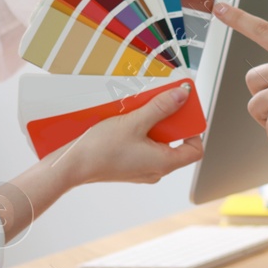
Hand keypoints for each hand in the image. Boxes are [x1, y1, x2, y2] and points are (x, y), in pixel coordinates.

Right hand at [44, 82, 204, 186]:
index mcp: (164, 163)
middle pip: (175, 142)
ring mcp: (142, 169)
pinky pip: (143, 146)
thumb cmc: (100, 150)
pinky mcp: (129, 165)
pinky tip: (125, 121)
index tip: (184, 112)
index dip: (193, 129)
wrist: (72, 165)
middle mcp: (156, 170)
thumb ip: (160, 108)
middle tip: (157, 104)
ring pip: (157, 143)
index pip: (195, 149)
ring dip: (152, 124)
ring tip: (137, 111)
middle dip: (168, 121)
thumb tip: (181, 97)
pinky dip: (140, 132)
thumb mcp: (134, 122)